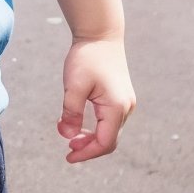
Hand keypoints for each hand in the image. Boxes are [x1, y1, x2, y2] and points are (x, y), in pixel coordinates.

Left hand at [58, 37, 134, 163]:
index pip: (104, 143)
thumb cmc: (87, 58)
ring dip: (91, 138)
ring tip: (71, 137)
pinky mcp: (120, 97)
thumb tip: (67, 136)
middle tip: (68, 150)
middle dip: (88, 148)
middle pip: (109, 140)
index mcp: (117, 107)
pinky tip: (80, 125)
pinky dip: (96, 127)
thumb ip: (71, 113)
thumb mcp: (74, 86)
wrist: (101, 35)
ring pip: (110, 131)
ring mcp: (125, 102)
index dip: (86, 153)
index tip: (68, 157)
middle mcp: (126, 108)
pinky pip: (110, 120)